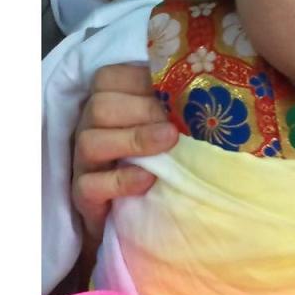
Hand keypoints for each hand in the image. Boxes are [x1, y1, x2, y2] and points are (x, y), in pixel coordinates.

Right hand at [72, 63, 178, 248]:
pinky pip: (90, 185)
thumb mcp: (166, 131)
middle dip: (141, 110)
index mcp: (107, 104)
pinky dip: (121, 180)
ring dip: (134, 139)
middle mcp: (90, 129)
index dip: (138, 80)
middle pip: (99, 106)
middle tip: (175, 124)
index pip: (107, 77)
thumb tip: (211, 90)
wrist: (137, 216)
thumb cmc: (157, 163)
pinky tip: (148, 179)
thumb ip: (176, 109)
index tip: (171, 92)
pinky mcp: (84, 196)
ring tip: (169, 142)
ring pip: (90, 142)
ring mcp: (84, 163)